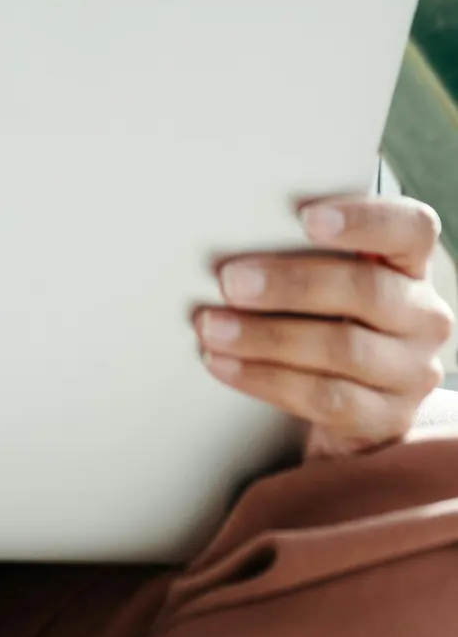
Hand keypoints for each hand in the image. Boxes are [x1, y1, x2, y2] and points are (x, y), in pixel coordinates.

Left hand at [194, 194, 453, 456]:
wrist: (348, 396)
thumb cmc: (327, 312)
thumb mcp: (328, 274)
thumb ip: (301, 248)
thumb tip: (230, 229)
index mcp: (409, 263)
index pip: (411, 228)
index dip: (364, 219)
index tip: (306, 217)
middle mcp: (423, 316)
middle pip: (366, 290)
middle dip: (290, 284)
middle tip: (230, 281)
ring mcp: (412, 371)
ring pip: (343, 349)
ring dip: (267, 338)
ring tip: (214, 327)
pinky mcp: (388, 419)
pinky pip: (326, 399)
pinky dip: (266, 379)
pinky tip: (225, 365)